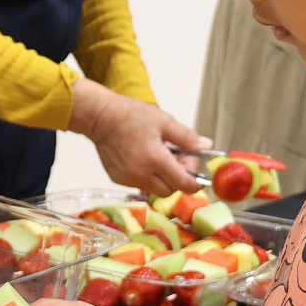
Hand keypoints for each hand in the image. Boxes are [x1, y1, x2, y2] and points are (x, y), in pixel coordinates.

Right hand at [68, 78, 206, 197]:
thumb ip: (187, 137)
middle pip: (170, 190)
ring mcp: (128, 179)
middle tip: (176, 159)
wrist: (100, 117)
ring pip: (154, 189)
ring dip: (162, 179)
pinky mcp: (117, 179)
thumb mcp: (164, 122)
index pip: (184, 184)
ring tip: (158, 157)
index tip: (196, 170)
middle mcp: (142, 175)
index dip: (195, 181)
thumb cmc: (132, 115)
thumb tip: (206, 146)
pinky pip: (139, 184)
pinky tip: (142, 159)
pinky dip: (146, 176)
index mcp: (156, 160)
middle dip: (178, 179)